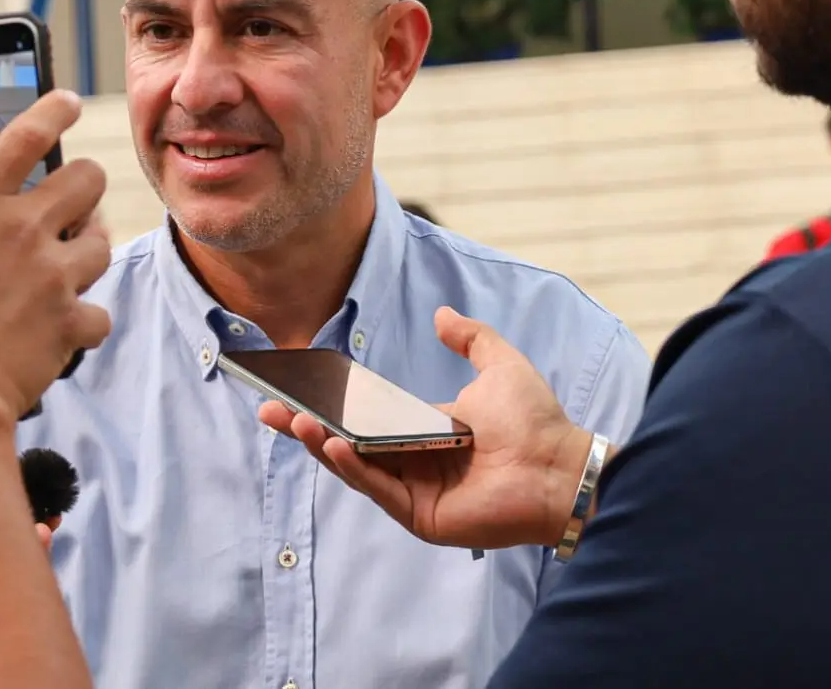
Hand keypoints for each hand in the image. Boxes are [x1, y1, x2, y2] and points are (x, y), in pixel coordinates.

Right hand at [0, 91, 113, 454]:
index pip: (24, 135)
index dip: (53, 110)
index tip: (69, 103)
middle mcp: (18, 228)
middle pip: (88, 177)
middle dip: (85, 191)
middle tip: (71, 210)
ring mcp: (51, 272)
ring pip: (103, 240)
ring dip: (88, 255)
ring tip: (66, 272)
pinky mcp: (71, 317)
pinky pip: (100, 311)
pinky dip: (85, 324)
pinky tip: (64, 333)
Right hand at [259, 307, 592, 550]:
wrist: (559, 463)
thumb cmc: (535, 420)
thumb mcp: (498, 366)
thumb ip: (471, 338)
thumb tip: (442, 315)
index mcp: (423, 429)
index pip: (365, 417)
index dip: (331, 405)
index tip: (296, 387)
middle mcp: (412, 461)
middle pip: (349, 443)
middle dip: (307, 427)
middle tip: (270, 409)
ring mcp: (414, 491)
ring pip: (356, 467)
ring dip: (322, 445)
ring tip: (294, 422)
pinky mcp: (421, 516)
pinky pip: (378, 490)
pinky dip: (353, 468)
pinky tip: (336, 445)